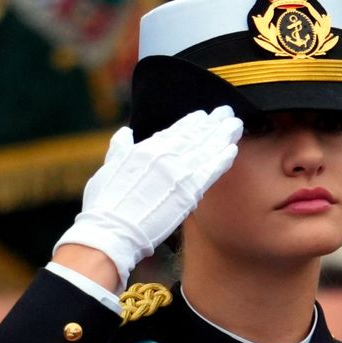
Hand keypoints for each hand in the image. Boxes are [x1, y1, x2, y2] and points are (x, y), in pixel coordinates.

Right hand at [54, 106, 242, 292]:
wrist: (112, 230)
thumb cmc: (104, 206)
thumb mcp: (107, 168)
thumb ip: (119, 148)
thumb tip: (125, 132)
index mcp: (146, 149)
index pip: (174, 131)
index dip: (191, 122)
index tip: (203, 116)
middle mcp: (164, 156)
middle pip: (194, 135)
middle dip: (212, 123)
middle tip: (227, 112)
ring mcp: (178, 172)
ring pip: (207, 148)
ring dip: (223, 135)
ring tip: (236, 124)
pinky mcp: (190, 191)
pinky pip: (211, 170)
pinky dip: (223, 158)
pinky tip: (233, 149)